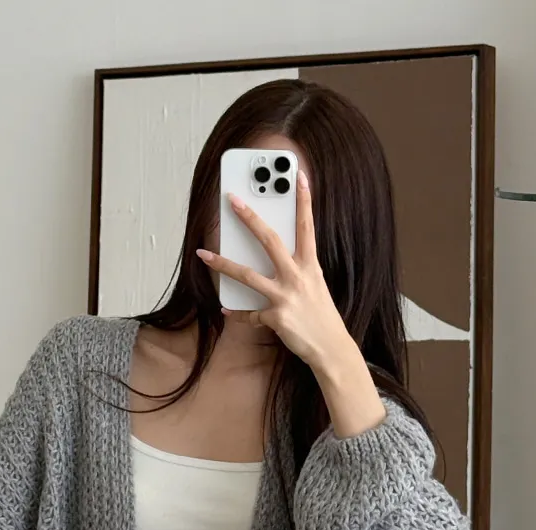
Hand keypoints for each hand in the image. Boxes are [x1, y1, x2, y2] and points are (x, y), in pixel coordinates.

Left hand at [196, 171, 353, 371]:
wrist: (331, 348)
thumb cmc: (321, 315)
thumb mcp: (315, 285)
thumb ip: (297, 269)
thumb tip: (277, 258)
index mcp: (310, 265)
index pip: (307, 226)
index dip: (303, 200)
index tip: (298, 176)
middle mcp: (297, 276)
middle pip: (270, 241)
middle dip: (250, 219)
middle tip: (233, 201)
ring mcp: (285, 297)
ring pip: (248, 276)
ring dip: (223, 264)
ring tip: (204, 255)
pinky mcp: (276, 318)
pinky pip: (250, 315)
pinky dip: (237, 313)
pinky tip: (226, 309)